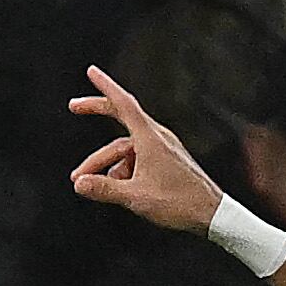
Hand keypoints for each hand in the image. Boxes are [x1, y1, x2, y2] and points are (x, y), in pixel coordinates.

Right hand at [69, 65, 224, 234]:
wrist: (211, 214)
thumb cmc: (179, 203)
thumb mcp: (136, 197)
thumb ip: (105, 189)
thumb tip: (81, 184)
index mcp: (150, 139)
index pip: (123, 104)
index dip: (105, 86)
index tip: (91, 71)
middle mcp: (157, 137)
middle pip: (121, 118)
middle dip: (96, 112)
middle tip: (74, 106)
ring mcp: (164, 148)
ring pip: (126, 147)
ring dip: (107, 163)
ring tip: (90, 183)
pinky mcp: (167, 159)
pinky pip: (138, 157)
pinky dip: (124, 169)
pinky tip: (119, 188)